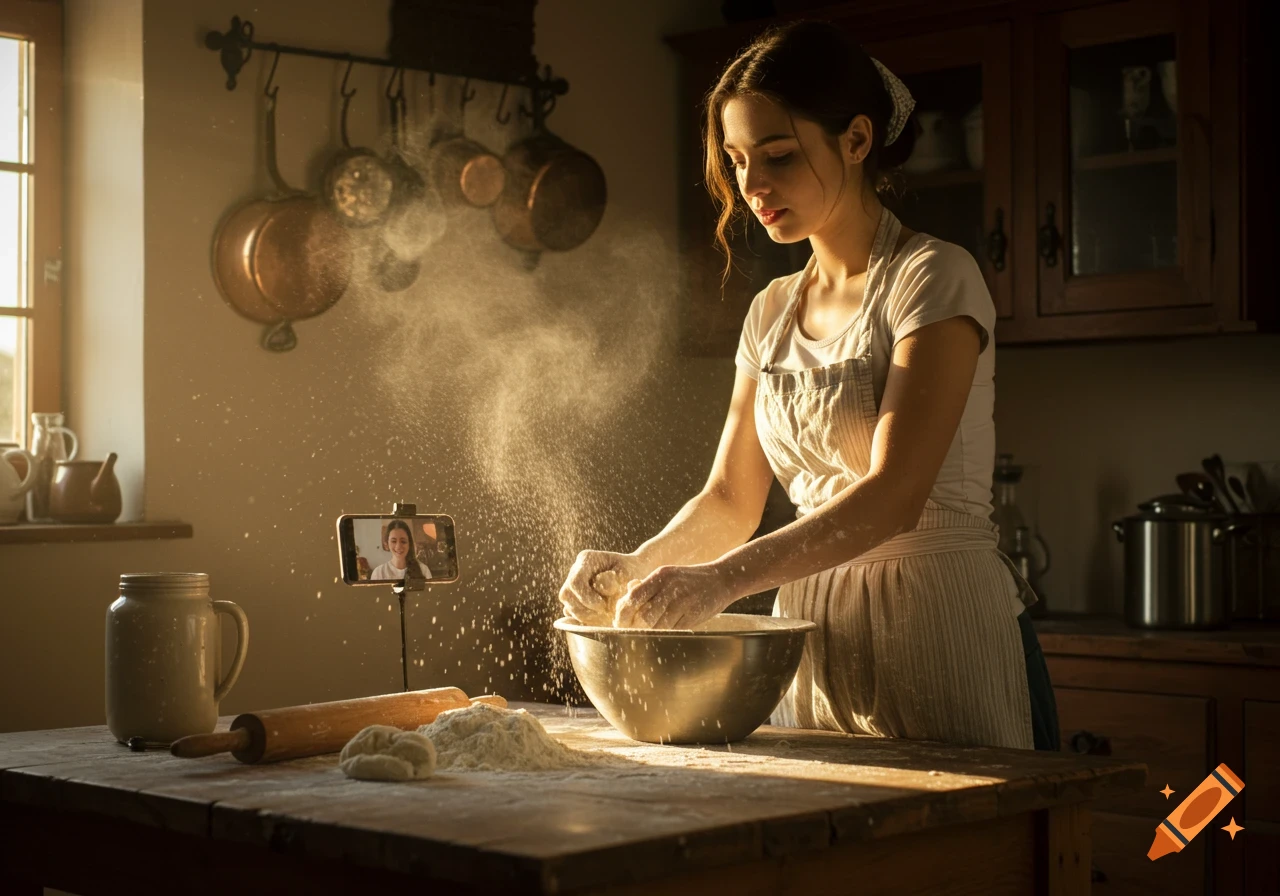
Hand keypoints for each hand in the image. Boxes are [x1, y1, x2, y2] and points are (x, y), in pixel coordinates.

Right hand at [558, 551, 648, 625]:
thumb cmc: (633, 572)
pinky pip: (571, 614)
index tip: (603, 606)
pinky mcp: (575, 598)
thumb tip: (602, 590)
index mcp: (587, 559)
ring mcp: (573, 584)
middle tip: (603, 613)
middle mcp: (576, 570)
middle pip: (566, 595)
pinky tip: (599, 619)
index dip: (586, 598)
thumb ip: (613, 581)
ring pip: (567, 606)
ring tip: (603, 616)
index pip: (575, 582)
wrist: (636, 573)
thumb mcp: (627, 575)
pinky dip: (584, 620)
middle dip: (584, 609)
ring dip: (584, 616)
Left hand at [612, 562, 737, 629]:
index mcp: (660, 575)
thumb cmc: (690, 579)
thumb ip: (647, 586)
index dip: (623, 613)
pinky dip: (664, 634)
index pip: (633, 597)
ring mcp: (683, 602)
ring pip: (657, 626)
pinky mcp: (693, 615)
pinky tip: (662, 634)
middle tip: (630, 633)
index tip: (619, 622)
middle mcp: (670, 587)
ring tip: (645, 635)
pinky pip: (673, 630)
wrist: (722, 578)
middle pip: (643, 616)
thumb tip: (627, 596)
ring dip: (649, 633)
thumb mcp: (668, 574)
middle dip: (634, 628)